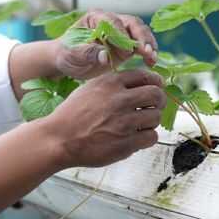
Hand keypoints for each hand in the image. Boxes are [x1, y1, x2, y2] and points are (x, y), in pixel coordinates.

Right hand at [39, 68, 165, 167]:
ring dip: (151, 121)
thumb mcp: (89, 88)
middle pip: (156, 95)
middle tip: (154, 106)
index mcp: (110, 83)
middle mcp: (119, 100)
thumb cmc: (72, 114)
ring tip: (141, 124)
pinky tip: (137, 137)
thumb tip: (139, 83)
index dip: (155, 81)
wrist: (59, 139)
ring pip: (156, 117)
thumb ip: (113, 84)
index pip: (145, 75)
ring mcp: (124, 122)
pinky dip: (147, 137)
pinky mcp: (126, 143)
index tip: (156, 86)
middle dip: (159, 100)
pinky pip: (151, 137)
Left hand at [54, 10, 157, 79]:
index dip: (121, 35)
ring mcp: (120, 32)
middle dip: (141, 37)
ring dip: (148, 45)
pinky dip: (147, 53)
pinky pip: (140, 46)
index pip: (113, 21)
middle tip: (147, 52)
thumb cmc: (67, 53)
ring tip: (152, 58)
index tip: (126, 52)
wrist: (67, 62)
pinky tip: (152, 63)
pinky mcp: (126, 45)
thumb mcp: (72, 53)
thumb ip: (88, 53)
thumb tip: (105, 56)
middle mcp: (111, 21)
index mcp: (96, 17)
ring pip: (140, 33)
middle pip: (132, 23)